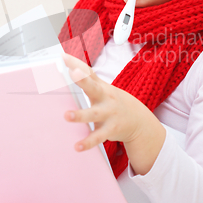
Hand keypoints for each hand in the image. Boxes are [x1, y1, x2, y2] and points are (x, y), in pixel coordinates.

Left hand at [62, 52, 165, 174]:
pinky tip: (77, 146)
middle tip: (74, 73)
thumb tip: (69, 67)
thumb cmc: (113, 101)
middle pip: (93, 87)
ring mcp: (108, 113)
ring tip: (66, 116)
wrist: (138, 121)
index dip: (76, 63)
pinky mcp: (110, 129)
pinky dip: (88, 142)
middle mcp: (105, 98)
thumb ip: (87, 79)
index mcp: (101, 87)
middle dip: (83, 80)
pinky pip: (98, 136)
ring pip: (93, 114)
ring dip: (80, 115)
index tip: (63, 56)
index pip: (88, 72)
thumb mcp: (103, 88)